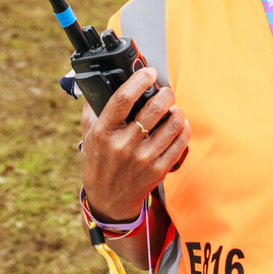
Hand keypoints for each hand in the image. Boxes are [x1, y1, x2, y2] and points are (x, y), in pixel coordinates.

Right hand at [81, 68, 190, 222]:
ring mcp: (142, 159)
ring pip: (172, 124)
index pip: (122, 99)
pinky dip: (183, 129)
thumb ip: (93, 107)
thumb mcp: (88, 134)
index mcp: (103, 132)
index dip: (139, 81)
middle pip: (153, 109)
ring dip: (177, 111)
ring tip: (173, 109)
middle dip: (166, 94)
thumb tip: (99, 81)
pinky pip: (180, 143)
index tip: (149, 72)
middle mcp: (123, 145)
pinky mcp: (158, 171)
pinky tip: (179, 125)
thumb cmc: (99, 161)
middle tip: (166, 92)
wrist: (108, 201)